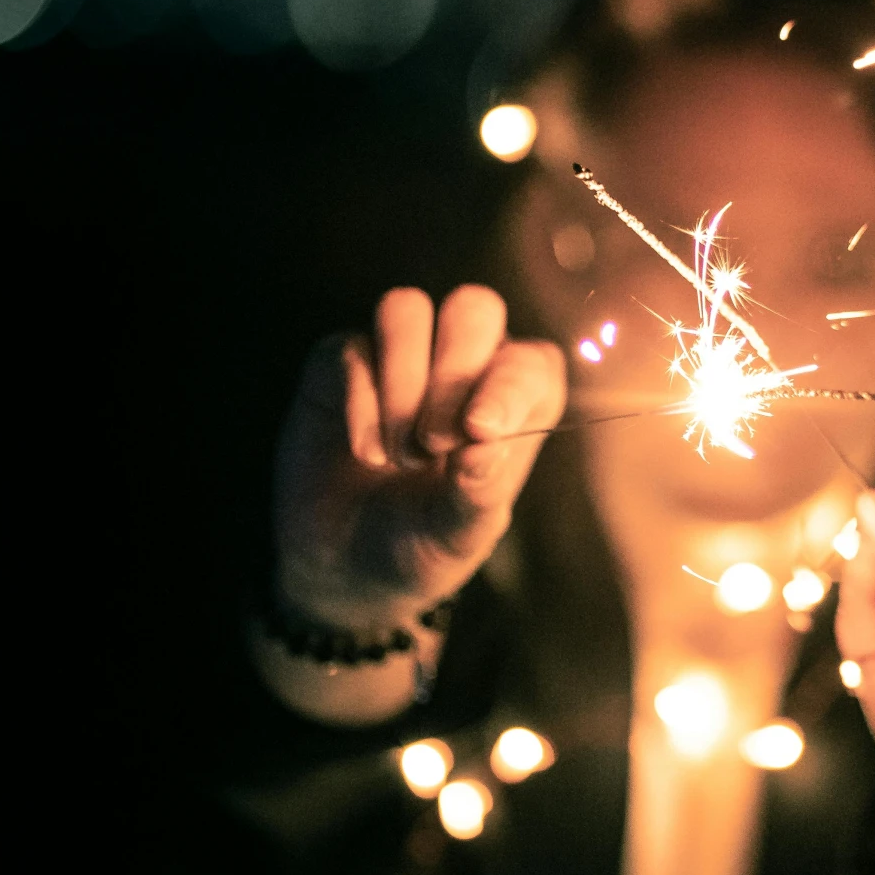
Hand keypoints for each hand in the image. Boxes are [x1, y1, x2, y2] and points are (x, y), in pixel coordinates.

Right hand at [274, 285, 564, 628]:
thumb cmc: (422, 544)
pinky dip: (360, 401)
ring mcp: (401, 356)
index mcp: (514, 401)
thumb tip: (485, 441)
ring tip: (399, 453)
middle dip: (454, 372)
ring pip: (406, 309)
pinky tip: (366, 453)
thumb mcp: (459, 534)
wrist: (346, 566)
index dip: (509, 385)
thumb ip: (478, 490)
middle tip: (435, 444)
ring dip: (403, 380)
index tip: (479, 430)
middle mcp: (464, 365)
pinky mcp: (344, 364)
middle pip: (473, 308)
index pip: (530, 361)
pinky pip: (351, 348)